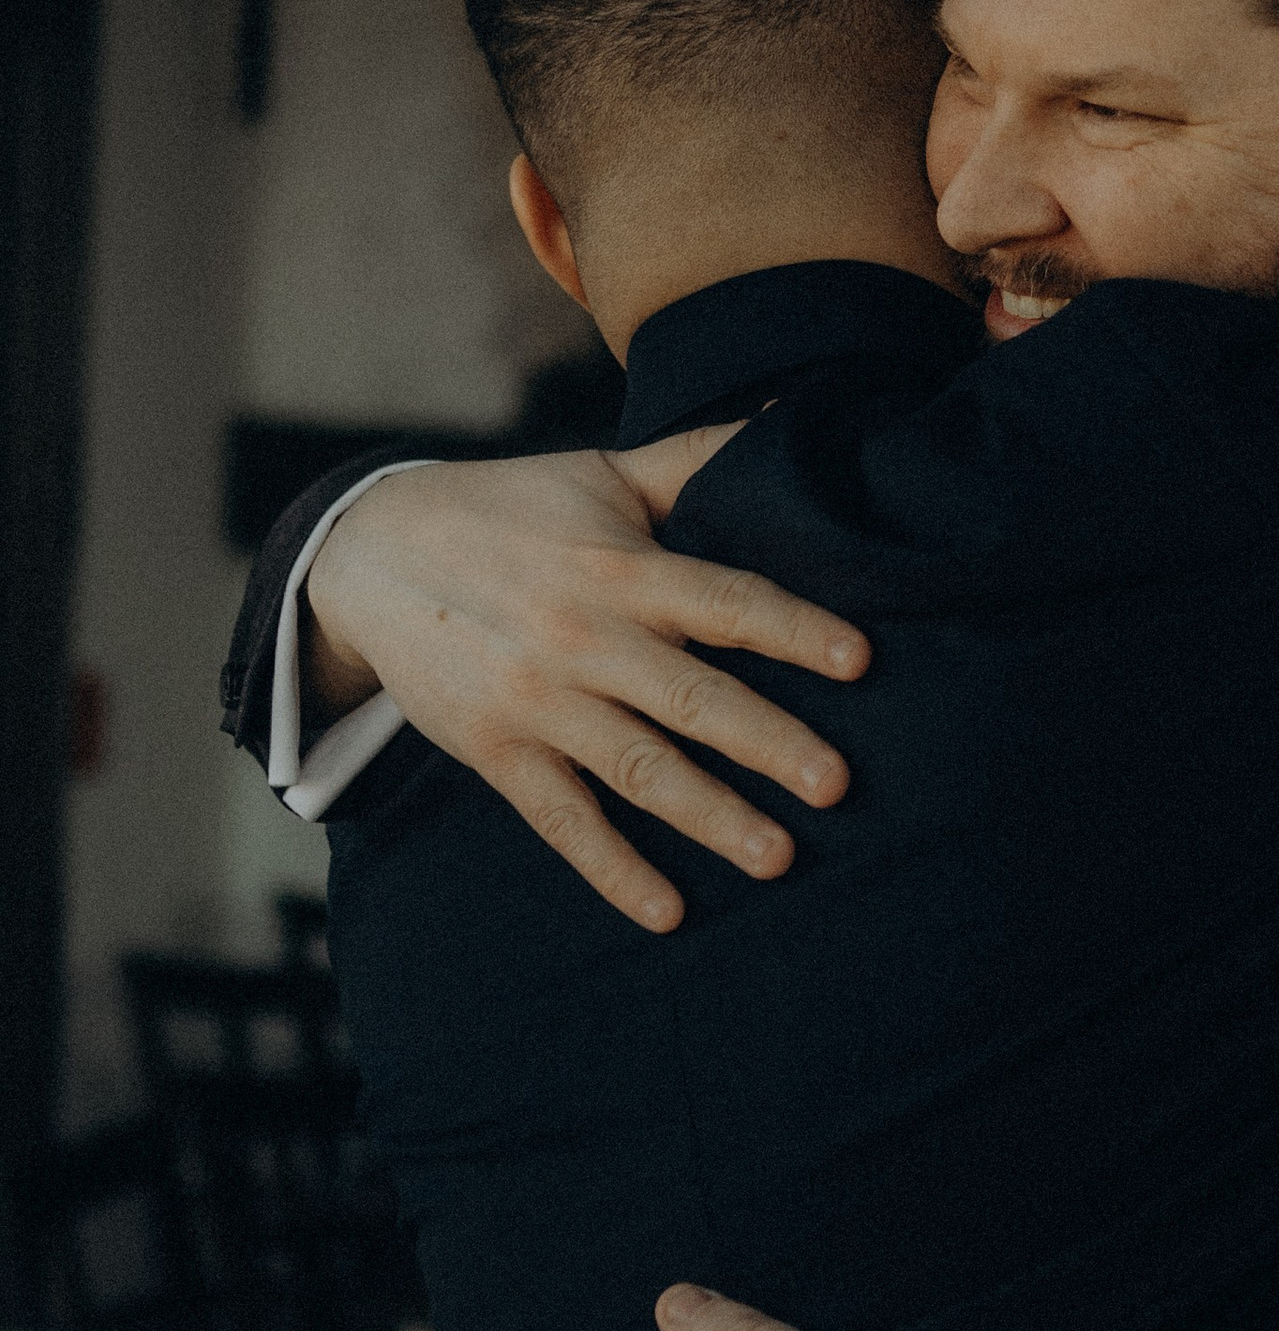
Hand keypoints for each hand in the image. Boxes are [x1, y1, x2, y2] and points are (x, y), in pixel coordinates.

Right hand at [303, 441, 866, 930]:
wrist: (367, 554)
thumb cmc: (510, 510)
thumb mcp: (600, 474)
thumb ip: (697, 458)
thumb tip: (797, 417)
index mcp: (622, 567)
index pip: (723, 599)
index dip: (794, 627)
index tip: (859, 659)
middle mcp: (584, 636)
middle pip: (691, 695)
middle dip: (768, 743)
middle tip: (837, 785)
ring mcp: (538, 701)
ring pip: (637, 768)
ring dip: (710, 817)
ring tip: (779, 857)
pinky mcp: (496, 752)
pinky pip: (563, 821)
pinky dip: (613, 869)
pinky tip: (667, 912)